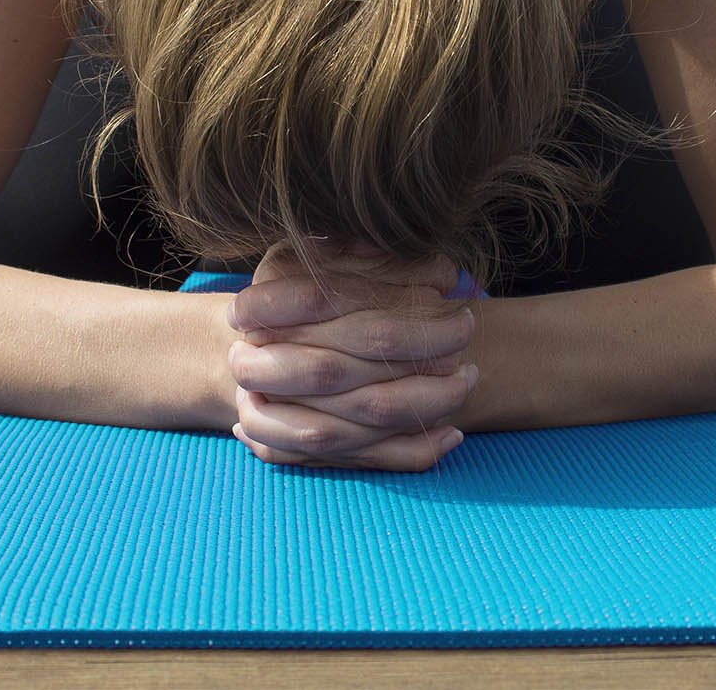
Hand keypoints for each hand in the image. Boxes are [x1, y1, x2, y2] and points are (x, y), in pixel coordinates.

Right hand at [225, 239, 478, 471]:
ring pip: (352, 423)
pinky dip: (409, 452)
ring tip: (466, 378)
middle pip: (340, 366)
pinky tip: (452, 434)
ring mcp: (265, 413)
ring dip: (419, 404)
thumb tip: (443, 270)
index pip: (322, 298)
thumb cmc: (300, 290)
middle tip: (464, 330)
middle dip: (413, 351)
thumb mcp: (325, 255)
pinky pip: (356, 461)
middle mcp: (251, 363)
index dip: (391, 298)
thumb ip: (373, 256)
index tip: (446, 285)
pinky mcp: (288, 450)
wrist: (250, 349)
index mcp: (257, 305)